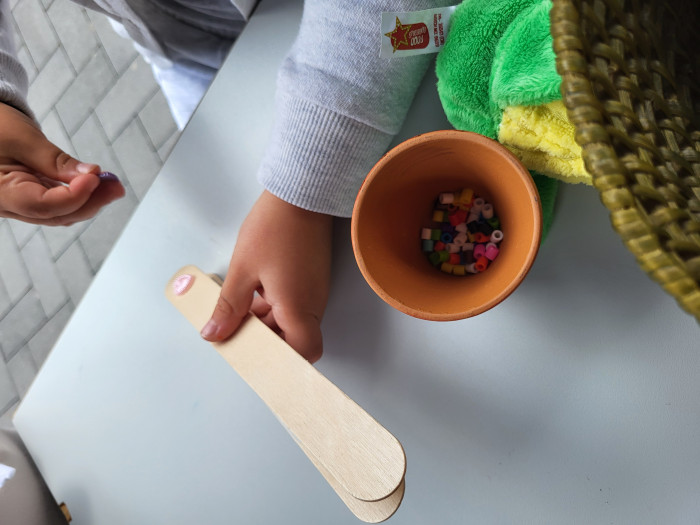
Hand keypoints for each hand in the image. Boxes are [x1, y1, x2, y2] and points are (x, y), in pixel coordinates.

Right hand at [0, 103, 124, 225]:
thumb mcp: (22, 139)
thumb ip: (56, 161)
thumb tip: (92, 175)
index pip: (42, 206)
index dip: (74, 196)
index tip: (96, 178)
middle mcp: (8, 205)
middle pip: (56, 214)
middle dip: (91, 201)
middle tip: (116, 186)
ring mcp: (21, 204)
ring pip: (61, 212)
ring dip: (90, 200)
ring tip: (112, 184)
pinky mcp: (32, 197)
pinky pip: (59, 203)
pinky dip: (81, 194)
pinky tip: (98, 184)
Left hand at [201, 190, 332, 362]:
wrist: (300, 194)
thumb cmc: (274, 228)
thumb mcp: (242, 269)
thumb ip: (229, 307)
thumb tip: (214, 334)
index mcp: (298, 307)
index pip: (303, 354)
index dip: (282, 362)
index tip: (254, 357)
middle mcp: (313, 304)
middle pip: (293, 339)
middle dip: (263, 339)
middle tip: (231, 332)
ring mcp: (314, 291)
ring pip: (291, 322)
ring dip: (265, 321)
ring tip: (235, 309)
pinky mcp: (312, 279)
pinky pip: (294, 304)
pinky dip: (272, 306)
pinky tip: (250, 293)